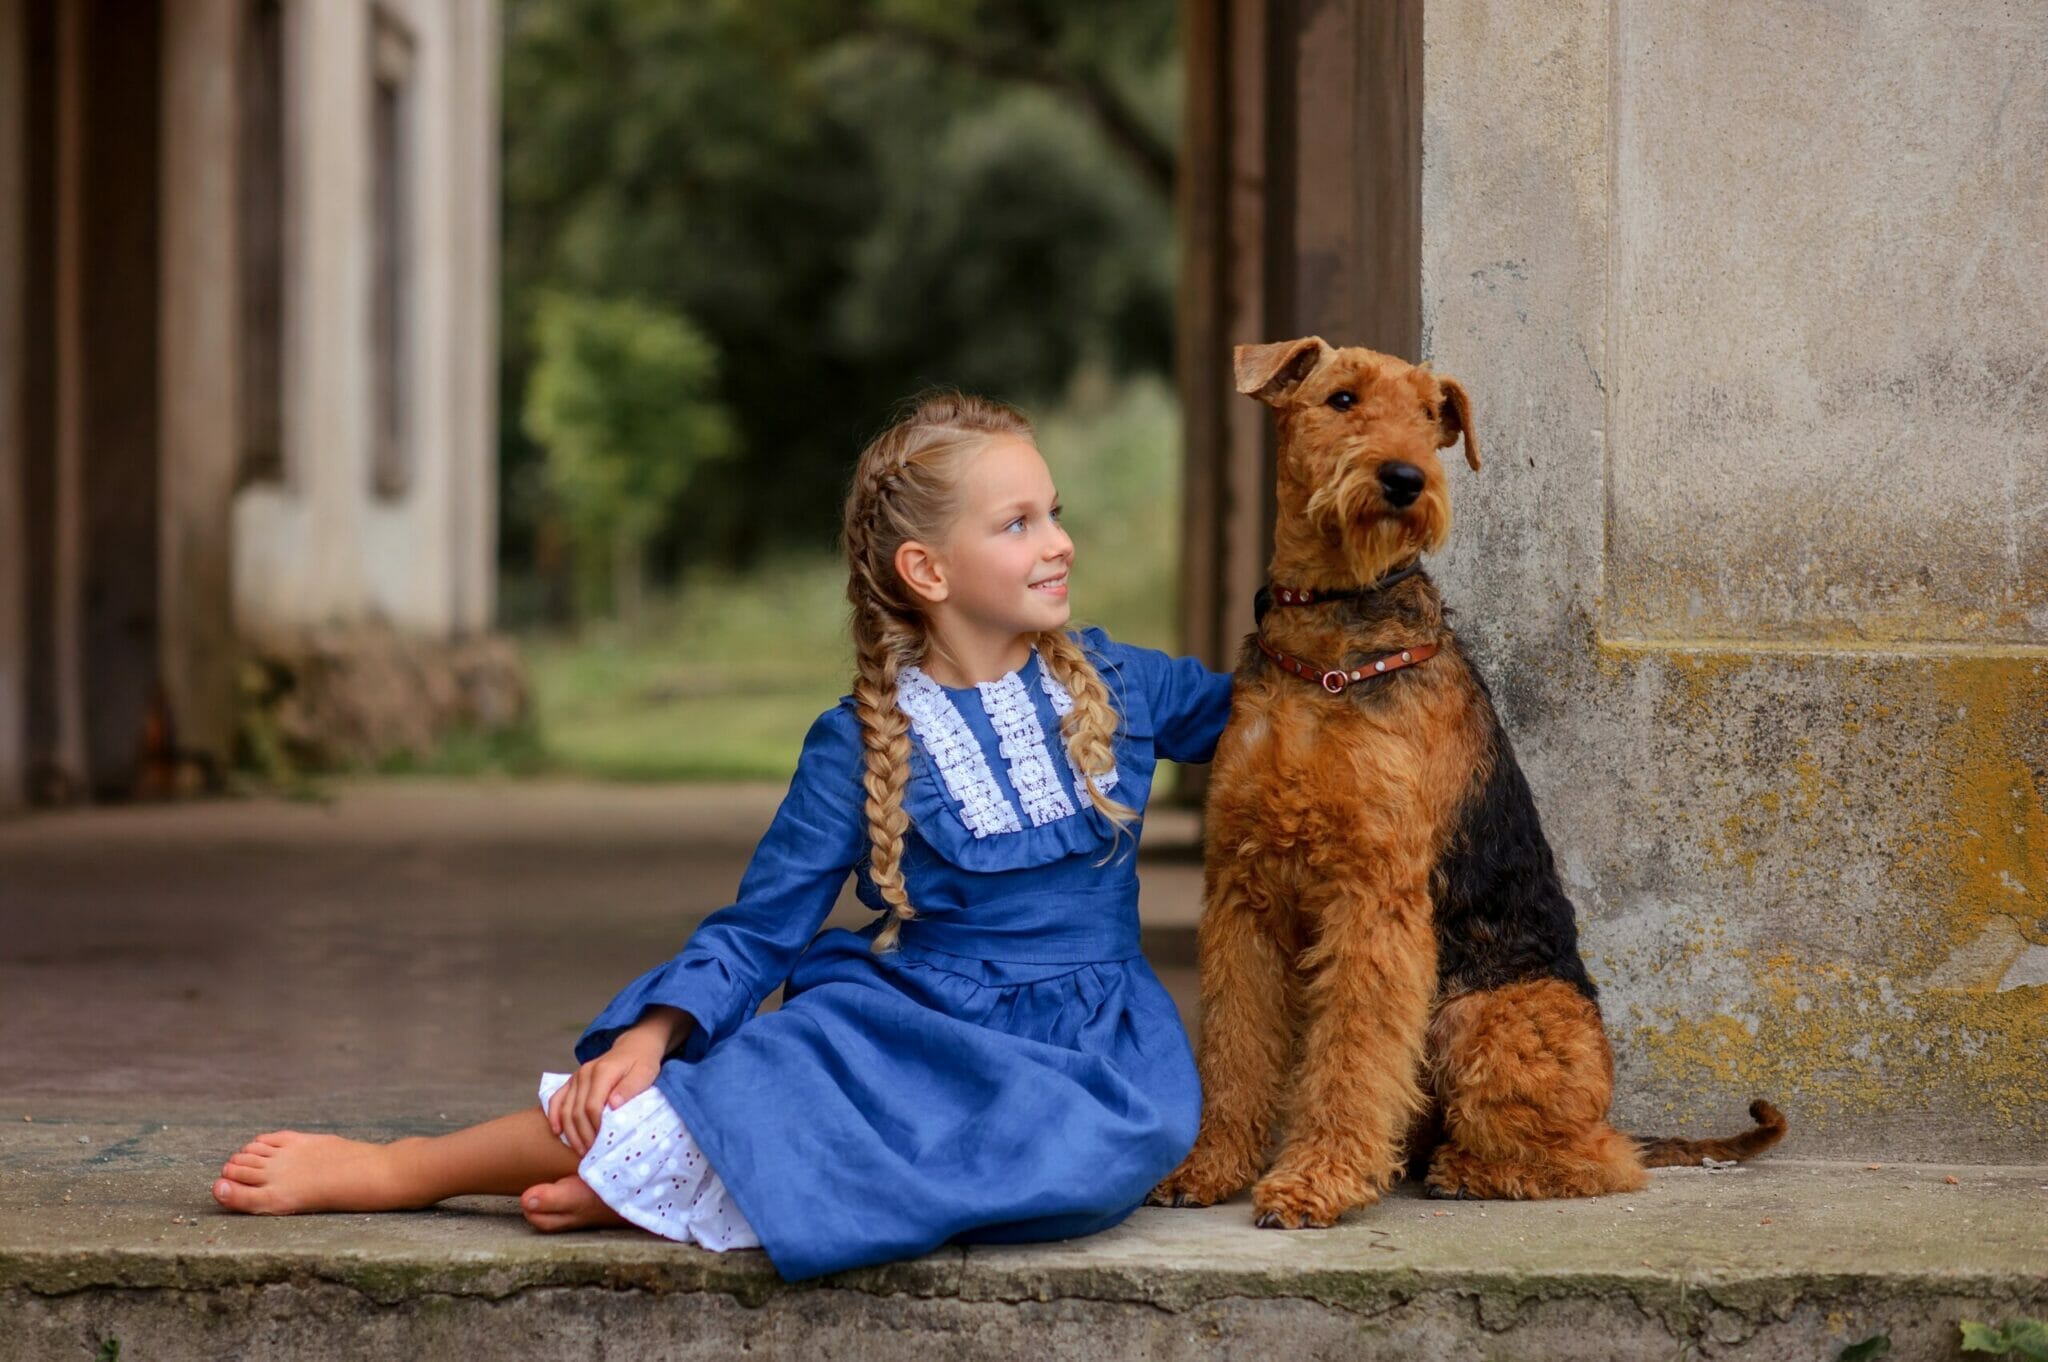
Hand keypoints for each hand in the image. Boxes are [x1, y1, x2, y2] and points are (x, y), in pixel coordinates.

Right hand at [548, 1010, 683, 1155]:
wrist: (635, 1045)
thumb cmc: (643, 1062)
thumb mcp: (645, 1073)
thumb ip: (629, 1088)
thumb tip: (613, 1105)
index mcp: (603, 1072)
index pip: (592, 1106)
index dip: (595, 1128)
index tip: (601, 1144)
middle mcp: (585, 1073)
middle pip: (576, 1111)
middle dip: (582, 1135)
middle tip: (590, 1154)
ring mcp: (576, 1076)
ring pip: (565, 1108)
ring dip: (570, 1132)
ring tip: (579, 1150)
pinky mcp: (573, 1080)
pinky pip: (557, 1098)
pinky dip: (554, 1116)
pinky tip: (556, 1131)